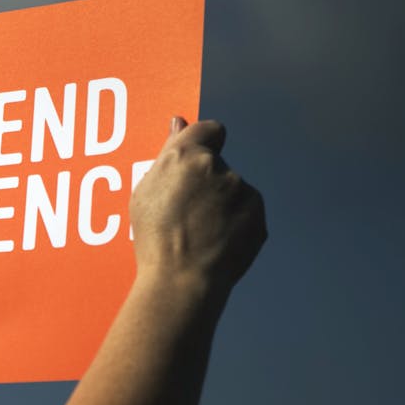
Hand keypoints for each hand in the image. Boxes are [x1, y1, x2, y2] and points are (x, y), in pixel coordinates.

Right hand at [131, 118, 266, 295]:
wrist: (182, 281)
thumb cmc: (155, 238)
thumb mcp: (146, 192)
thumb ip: (167, 153)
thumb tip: (179, 123)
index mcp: (186, 155)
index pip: (209, 130)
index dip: (203, 144)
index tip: (195, 162)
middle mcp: (218, 167)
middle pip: (218, 165)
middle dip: (206, 182)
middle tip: (186, 213)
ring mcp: (243, 191)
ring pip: (233, 190)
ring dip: (221, 204)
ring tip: (199, 234)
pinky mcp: (258, 215)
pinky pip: (246, 213)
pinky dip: (235, 224)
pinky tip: (216, 243)